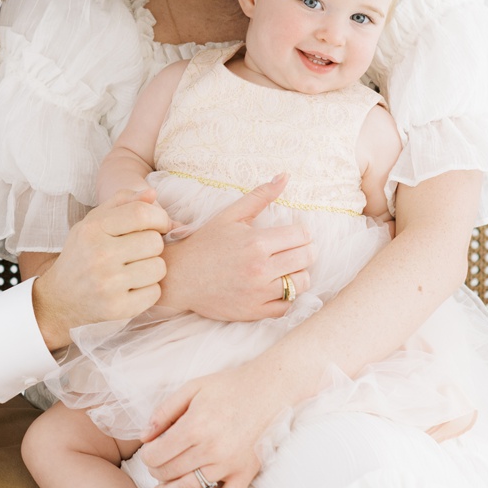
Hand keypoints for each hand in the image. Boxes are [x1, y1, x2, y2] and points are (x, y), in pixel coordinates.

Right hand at [32, 187, 170, 349]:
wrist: (59, 301)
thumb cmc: (81, 256)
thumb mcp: (92, 223)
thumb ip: (122, 203)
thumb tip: (152, 193)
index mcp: (93, 229)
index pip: (141, 214)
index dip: (160, 217)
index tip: (160, 225)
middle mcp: (99, 255)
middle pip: (155, 242)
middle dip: (153, 245)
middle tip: (139, 251)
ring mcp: (108, 284)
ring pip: (159, 268)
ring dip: (153, 268)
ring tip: (135, 270)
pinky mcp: (117, 308)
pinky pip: (155, 293)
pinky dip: (148, 290)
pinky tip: (132, 288)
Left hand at [137, 361, 287, 487]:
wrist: (271, 390)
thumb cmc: (229, 386)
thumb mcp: (192, 388)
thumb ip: (164, 411)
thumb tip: (143, 436)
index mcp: (195, 426)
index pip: (156, 454)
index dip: (146, 456)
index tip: (148, 452)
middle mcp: (211, 448)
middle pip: (169, 472)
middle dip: (155, 472)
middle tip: (155, 467)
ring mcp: (229, 464)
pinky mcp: (245, 473)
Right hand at [157, 175, 313, 321]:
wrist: (180, 278)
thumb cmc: (205, 243)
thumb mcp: (230, 216)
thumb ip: (260, 196)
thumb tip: (285, 175)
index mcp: (256, 242)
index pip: (303, 235)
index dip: (301, 233)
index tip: (292, 235)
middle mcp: (260, 269)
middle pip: (307, 258)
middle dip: (305, 251)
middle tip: (292, 250)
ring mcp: (258, 293)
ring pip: (302, 284)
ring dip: (298, 274)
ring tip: (285, 269)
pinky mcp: (254, 312)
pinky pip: (287, 306)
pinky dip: (286, 298)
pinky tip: (275, 287)